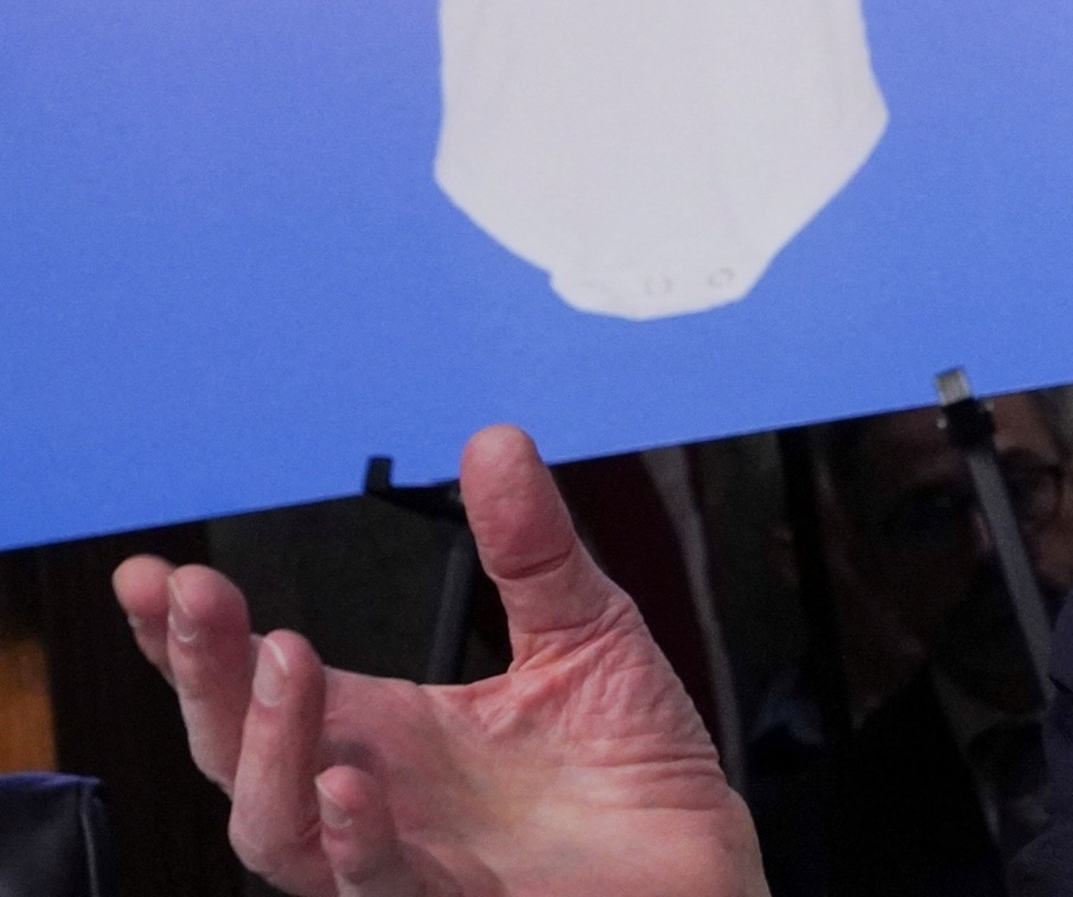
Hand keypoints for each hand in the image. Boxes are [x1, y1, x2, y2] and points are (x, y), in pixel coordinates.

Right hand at [114, 425, 764, 896]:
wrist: (701, 858)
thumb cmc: (633, 763)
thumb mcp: (585, 628)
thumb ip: (532, 545)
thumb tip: (495, 441)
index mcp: (379, 732)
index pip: (252, 685)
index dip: (188, 640)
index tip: (149, 574)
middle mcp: (370, 799)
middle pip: (234, 752)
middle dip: (201, 673)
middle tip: (198, 595)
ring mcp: (402, 860)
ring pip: (275, 831)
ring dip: (269, 745)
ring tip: (286, 655)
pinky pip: (376, 886)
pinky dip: (353, 839)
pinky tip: (351, 783)